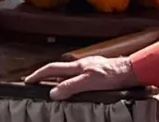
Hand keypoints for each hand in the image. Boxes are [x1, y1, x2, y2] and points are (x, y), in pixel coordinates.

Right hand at [23, 56, 139, 100]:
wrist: (130, 71)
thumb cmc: (112, 76)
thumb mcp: (89, 82)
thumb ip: (70, 86)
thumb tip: (52, 93)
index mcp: (76, 67)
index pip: (52, 68)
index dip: (38, 74)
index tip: (28, 80)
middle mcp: (81, 65)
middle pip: (58, 69)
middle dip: (45, 75)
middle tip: (35, 82)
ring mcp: (89, 67)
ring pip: (68, 72)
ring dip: (57, 78)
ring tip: (51, 87)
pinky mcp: (97, 71)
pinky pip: (78, 76)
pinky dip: (70, 80)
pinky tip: (74, 86)